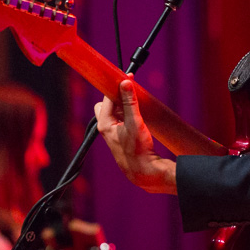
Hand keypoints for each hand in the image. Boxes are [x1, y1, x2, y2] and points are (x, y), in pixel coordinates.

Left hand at [94, 76, 176, 194]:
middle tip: (130, 91)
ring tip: (137, 103)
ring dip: (125, 105)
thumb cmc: (138, 151)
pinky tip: (139, 115)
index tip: (126, 77)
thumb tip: (125, 82)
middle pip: (107, 104)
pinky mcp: (122, 137)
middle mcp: (106, 128)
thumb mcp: (135, 123)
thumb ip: (130, 102)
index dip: (116, 86)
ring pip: (115, 112)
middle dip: (117, 97)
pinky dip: (129, 114)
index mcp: (104, 124)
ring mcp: (113, 133)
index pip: (107, 98)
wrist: (144, 172)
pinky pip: (122, 120)